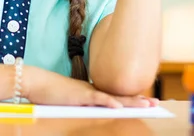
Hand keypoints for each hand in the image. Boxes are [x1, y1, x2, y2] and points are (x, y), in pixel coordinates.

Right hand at [23, 66, 158, 107]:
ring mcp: (87, 93)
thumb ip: (84, 104)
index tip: (146, 101)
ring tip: (146, 105)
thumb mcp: (71, 101)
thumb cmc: (51, 93)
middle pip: (119, 96)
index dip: (131, 99)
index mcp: (92, 93)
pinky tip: (119, 107)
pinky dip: (108, 102)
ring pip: (113, 98)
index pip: (116, 97)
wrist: (37, 82)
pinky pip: (96, 99)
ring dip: (130, 102)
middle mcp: (93, 91)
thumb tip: (97, 111)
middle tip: (155, 103)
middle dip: (138, 100)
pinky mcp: (79, 96)